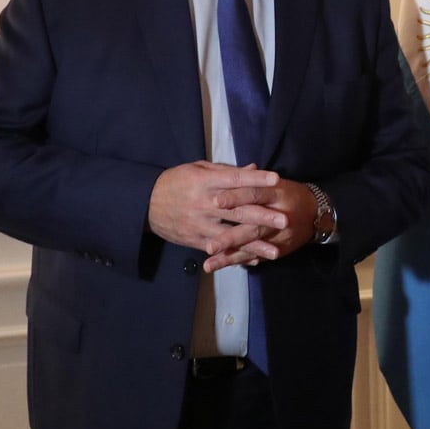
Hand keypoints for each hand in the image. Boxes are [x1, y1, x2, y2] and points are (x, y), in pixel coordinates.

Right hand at [147, 161, 283, 252]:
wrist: (145, 204)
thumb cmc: (176, 181)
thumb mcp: (199, 169)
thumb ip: (227, 171)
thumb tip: (254, 168)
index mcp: (206, 182)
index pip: (235, 180)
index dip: (256, 179)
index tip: (276, 179)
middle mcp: (204, 203)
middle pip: (237, 210)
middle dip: (262, 216)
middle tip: (285, 220)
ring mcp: (200, 224)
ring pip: (231, 235)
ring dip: (254, 244)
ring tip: (274, 251)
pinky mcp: (195, 240)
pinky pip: (219, 249)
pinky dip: (237, 255)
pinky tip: (255, 260)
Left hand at [201, 178, 318, 272]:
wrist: (317, 213)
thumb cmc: (288, 193)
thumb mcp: (273, 182)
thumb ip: (250, 180)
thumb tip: (223, 174)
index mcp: (277, 193)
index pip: (255, 193)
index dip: (236, 197)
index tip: (216, 201)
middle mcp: (280, 215)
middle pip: (253, 227)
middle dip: (231, 238)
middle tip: (210, 246)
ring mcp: (281, 235)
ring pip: (254, 246)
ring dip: (231, 255)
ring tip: (210, 263)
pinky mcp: (279, 248)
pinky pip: (257, 256)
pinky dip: (239, 261)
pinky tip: (220, 266)